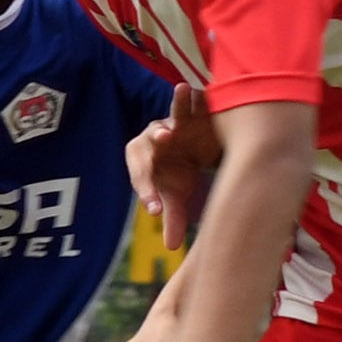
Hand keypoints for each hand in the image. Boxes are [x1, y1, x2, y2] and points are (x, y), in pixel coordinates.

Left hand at [126, 83, 221, 248]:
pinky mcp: (196, 112)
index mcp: (145, 159)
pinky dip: (196, 98)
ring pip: (172, 114)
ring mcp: (176, 122)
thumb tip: (171, 248)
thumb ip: (174, 218)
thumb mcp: (178, 195)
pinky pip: (195, 102)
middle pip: (148, 141)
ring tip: (177, 105)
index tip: (158, 210)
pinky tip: (201, 93)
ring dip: (176, 109)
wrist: (199, 148)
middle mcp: (156, 137)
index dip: (145, 190)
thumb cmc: (181, 172)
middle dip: (155, 143)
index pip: (139, 174)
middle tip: (163, 140)